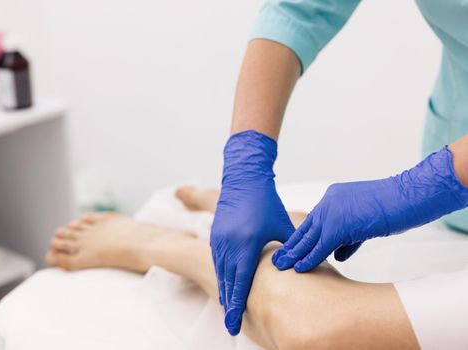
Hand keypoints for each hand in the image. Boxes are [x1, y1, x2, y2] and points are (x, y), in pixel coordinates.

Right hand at [211, 130, 294, 335]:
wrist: (244, 178)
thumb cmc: (266, 201)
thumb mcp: (282, 225)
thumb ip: (291, 248)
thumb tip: (301, 268)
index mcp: (247, 243)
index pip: (240, 282)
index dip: (237, 306)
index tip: (234, 324)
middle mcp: (229, 244)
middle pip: (227, 282)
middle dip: (230, 305)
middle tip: (232, 325)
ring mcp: (219, 239)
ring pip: (220, 273)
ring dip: (225, 291)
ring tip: (230, 308)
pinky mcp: (216, 234)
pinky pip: (218, 261)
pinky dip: (222, 275)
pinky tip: (226, 284)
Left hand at [273, 146, 467, 272]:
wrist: (407, 197)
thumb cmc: (394, 207)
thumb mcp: (366, 222)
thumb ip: (349, 238)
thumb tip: (337, 254)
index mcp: (333, 198)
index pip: (313, 222)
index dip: (301, 237)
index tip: (290, 248)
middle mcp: (328, 202)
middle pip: (306, 229)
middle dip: (291, 245)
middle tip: (277, 258)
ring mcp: (332, 212)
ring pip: (309, 238)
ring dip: (294, 254)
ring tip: (281, 266)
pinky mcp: (340, 225)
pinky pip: (321, 246)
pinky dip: (310, 258)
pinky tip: (300, 268)